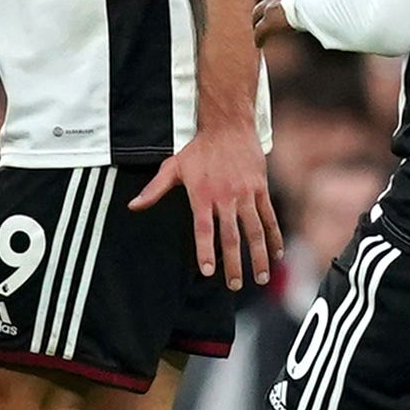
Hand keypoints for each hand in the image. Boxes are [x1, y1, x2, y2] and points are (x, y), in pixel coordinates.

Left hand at [130, 121, 281, 290]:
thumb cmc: (199, 148)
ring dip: (258, 256)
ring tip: (260, 277)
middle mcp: (225, 197)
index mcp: (202, 195)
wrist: (227, 125)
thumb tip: (133, 206)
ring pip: (254, 231)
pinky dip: (274, 236)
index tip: (208, 271)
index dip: (205, 251)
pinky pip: (269, 216)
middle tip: (235, 285)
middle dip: (233, 264)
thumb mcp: (173, 167)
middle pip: (231, 236)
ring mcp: (245, 193)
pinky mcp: (260, 189)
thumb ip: (154, 190)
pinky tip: (277, 253)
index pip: (203, 229)